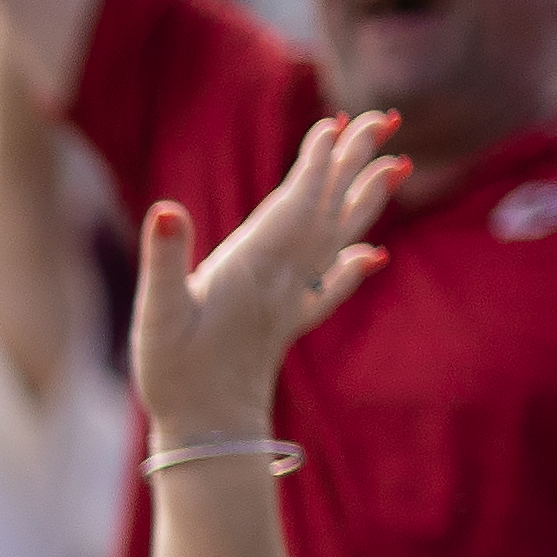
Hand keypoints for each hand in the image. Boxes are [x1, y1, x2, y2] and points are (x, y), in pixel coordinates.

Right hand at [126, 112, 400, 448]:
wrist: (207, 437)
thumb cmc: (175, 375)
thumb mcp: (156, 315)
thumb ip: (164, 262)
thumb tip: (164, 210)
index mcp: (255, 268)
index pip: (295, 204)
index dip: (316, 164)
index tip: (337, 122)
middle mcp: (283, 280)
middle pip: (327, 210)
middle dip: (354, 164)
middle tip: (384, 119)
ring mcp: (290, 303)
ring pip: (339, 240)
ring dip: (366, 200)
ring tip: (399, 165)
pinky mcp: (286, 326)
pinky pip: (330, 289)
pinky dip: (354, 268)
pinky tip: (374, 256)